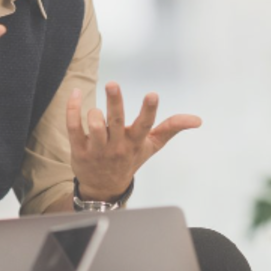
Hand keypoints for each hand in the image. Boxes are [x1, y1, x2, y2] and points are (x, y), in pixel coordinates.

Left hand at [67, 83, 201, 200]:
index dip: (148, 110)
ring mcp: (97, 149)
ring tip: (97, 109)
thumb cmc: (130, 159)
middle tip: (112, 84)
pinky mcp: (79, 149)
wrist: (104, 187)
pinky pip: (73, 127)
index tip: (152, 95)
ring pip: (94, 126)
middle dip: (115, 102)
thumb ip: (172, 128)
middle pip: (115, 121)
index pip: (144, 125)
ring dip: (94, 113)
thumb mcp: (151, 146)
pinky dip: (73, 109)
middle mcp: (117, 146)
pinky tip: (75, 93)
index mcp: (135, 142)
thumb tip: (197, 120)